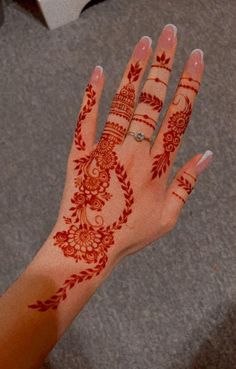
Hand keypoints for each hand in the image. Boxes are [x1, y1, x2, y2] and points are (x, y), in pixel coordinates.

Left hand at [29, 24, 212, 310]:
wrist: (88, 245)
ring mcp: (106, 149)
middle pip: (153, 101)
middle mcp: (134, 151)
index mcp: (158, 166)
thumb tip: (207, 156)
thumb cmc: (128, 235)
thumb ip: (187, 184)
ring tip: (144, 44)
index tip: (196, 58)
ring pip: (123, 102)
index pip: (179, 116)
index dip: (189, 85)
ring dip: (134, 71)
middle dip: (164, 65)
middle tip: (170, 35)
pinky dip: (92, 94)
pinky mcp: (80, 153)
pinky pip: (86, 118)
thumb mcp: (168, 217)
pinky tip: (97, 72)